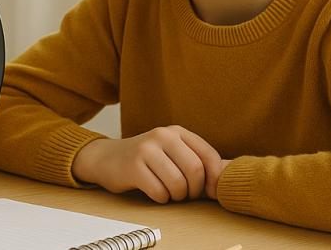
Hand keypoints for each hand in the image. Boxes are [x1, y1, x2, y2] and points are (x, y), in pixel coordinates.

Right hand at [70, 126, 225, 202]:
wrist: (105, 158)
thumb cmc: (144, 160)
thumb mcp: (170, 152)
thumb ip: (195, 161)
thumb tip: (225, 181)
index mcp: (176, 132)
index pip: (208, 155)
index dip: (214, 178)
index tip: (211, 192)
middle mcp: (162, 136)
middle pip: (195, 171)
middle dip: (194, 190)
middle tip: (186, 194)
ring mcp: (146, 149)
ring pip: (178, 184)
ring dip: (176, 196)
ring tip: (169, 192)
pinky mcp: (133, 166)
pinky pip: (159, 192)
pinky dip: (160, 199)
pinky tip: (154, 192)